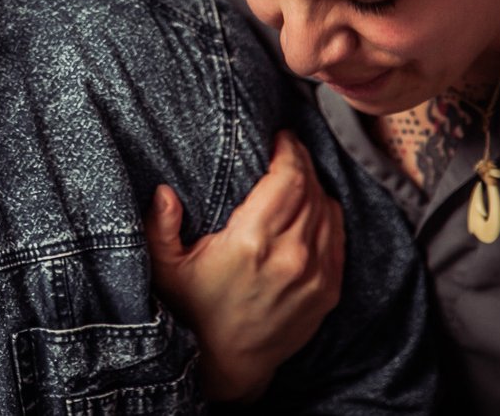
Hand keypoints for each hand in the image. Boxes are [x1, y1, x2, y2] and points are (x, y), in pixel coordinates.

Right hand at [144, 130, 344, 401]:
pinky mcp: (329, 291)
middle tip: (287, 149)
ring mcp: (315, 275)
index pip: (288, 179)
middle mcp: (291, 255)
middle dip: (301, 162)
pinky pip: (339, 238)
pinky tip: (312, 209)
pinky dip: (328, 216)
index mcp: (252, 242)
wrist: (228, 363)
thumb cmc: (193, 311)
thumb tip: (165, 191)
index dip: (289, 151)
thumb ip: (160, 226)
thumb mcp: (165, 268)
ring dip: (315, 187)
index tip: (281, 137)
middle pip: (311, 189)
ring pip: (329, 210)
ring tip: (297, 176)